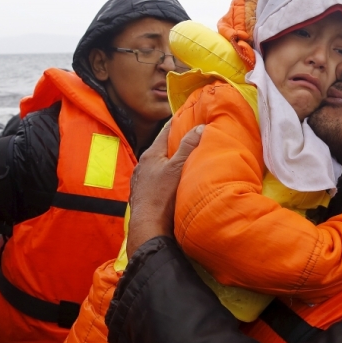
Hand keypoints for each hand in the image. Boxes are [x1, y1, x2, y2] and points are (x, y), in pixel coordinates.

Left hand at [126, 124, 203, 256]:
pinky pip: (156, 180)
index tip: (188, 115)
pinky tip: (173, 183)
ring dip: (169, 162)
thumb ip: (188, 147)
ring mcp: (141, 181)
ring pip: (158, 166)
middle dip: (174, 144)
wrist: (148, 226)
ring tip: (184, 161)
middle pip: (161, 149)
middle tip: (191, 138)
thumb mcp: (178, 168)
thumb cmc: (162, 197)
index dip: (177, 122)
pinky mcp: (143, 195)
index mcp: (150, 155)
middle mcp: (143, 166)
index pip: (165, 131)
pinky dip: (166, 177)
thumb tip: (200, 126)